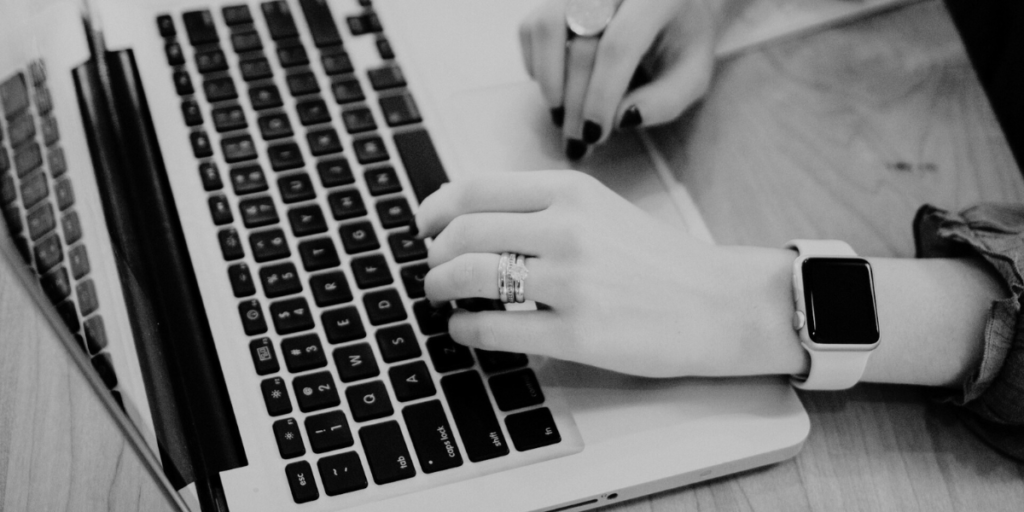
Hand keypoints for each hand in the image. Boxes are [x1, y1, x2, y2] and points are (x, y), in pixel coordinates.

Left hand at [414, 171, 804, 377]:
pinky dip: (463, 329)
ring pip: (469, 277)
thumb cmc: (657, 260)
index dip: (435, 208)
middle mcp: (568, 229)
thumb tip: (469, 220)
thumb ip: (542, 208)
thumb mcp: (601, 210)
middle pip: (463, 232)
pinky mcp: (577, 334)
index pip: (475, 188)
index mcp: (571, 192)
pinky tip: (464, 330)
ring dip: (439, 288)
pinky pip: (493, 329)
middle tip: (431, 268)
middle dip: (433, 254)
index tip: (424, 225)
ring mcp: (571, 282)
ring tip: (441, 297)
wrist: (719, 303)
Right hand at [519, 0, 726, 158]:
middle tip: (577, 142)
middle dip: (575, 104)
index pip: (619, 45)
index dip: (602, 94)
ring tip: (560, 116)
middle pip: (581, 46)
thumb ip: (665, 100)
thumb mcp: (691, 75)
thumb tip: (622, 119)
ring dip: (548, 81)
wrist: (671, 6)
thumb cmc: (682, 41)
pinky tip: (557, 89)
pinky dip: (537, 65)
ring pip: (546, 27)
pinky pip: (531, 29)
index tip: (595, 134)